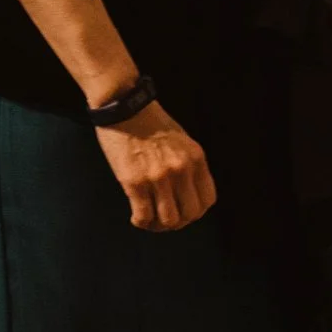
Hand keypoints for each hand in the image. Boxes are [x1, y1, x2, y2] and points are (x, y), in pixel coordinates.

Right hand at [95, 101, 216, 231]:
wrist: (123, 106)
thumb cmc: (150, 121)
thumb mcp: (181, 140)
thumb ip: (187, 164)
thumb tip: (185, 191)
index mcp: (195, 159)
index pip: (207, 200)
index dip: (196, 212)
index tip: (184, 212)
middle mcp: (181, 170)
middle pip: (189, 214)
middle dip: (178, 222)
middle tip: (165, 219)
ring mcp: (158, 177)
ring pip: (168, 220)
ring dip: (159, 225)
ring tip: (150, 220)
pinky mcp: (134, 182)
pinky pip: (143, 215)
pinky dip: (141, 222)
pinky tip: (136, 218)